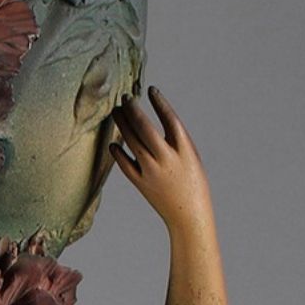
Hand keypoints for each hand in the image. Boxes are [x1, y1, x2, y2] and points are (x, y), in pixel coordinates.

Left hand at [109, 88, 214, 236]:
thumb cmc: (192, 183)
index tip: (151, 90)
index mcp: (185, 150)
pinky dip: (118, 152)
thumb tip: (149, 121)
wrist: (189, 215)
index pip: (170, 119)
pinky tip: (113, 143)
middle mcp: (167, 159)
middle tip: (126, 97)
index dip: (160, 103)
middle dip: (134, 110)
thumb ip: (174, 139)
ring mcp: (152, 172)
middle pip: (145, 128)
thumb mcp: (190, 157)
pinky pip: (125, 164)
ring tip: (117, 112)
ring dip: (123, 125)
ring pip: (132, 142)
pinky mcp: (141, 184)